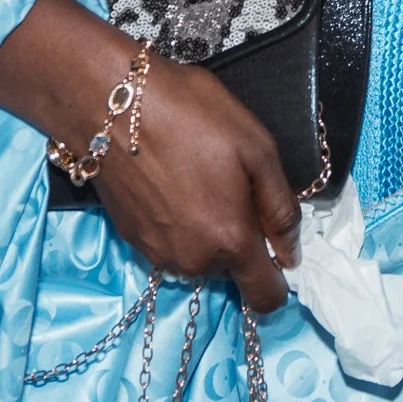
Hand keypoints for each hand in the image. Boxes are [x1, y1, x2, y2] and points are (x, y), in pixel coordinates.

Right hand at [0, 0, 298, 311]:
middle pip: (232, 270)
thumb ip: (280, 208)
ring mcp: (157, 253)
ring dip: (206, 230)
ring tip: (195, 176)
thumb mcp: (256, 147)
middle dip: (239, 238)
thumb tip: (292, 253)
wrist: (110, 103)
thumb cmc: (191, 115)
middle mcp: (193, 261)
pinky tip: (167, 181)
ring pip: (199, 257)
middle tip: (230, 183)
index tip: (274, 242)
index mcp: (230, 241)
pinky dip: (176, 222)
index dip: (279, 276)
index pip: (266, 298)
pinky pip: (170, 244)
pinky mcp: (131, 239)